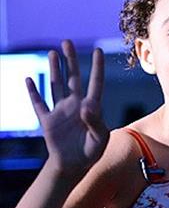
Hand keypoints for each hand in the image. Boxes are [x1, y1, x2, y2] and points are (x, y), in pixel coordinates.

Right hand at [27, 40, 108, 178]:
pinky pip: (38, 103)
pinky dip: (33, 92)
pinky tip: (29, 79)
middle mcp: (75, 104)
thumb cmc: (91, 151)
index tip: (98, 50)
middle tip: (67, 42)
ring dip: (54, 69)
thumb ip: (95, 122)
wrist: (74, 165)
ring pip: (56, 85)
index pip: (95, 83)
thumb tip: (86, 105)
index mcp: (91, 107)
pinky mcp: (47, 120)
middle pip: (73, 78)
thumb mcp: (99, 139)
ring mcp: (60, 111)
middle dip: (70, 60)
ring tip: (53, 52)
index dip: (97, 67)